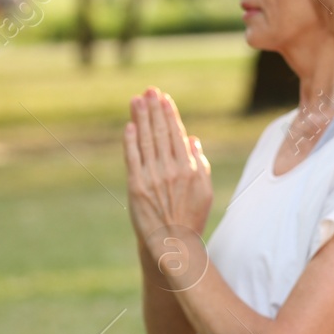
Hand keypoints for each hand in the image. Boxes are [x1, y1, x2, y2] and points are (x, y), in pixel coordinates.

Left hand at [125, 89, 213, 278]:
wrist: (172, 242)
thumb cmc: (191, 217)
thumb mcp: (205, 190)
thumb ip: (199, 163)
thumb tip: (192, 139)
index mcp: (189, 168)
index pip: (177, 134)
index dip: (169, 114)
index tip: (164, 98)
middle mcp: (171, 169)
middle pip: (160, 132)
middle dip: (154, 109)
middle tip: (149, 90)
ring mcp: (152, 177)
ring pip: (146, 140)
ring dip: (140, 118)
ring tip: (137, 100)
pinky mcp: (136, 186)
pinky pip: (132, 158)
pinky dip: (130, 141)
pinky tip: (129, 126)